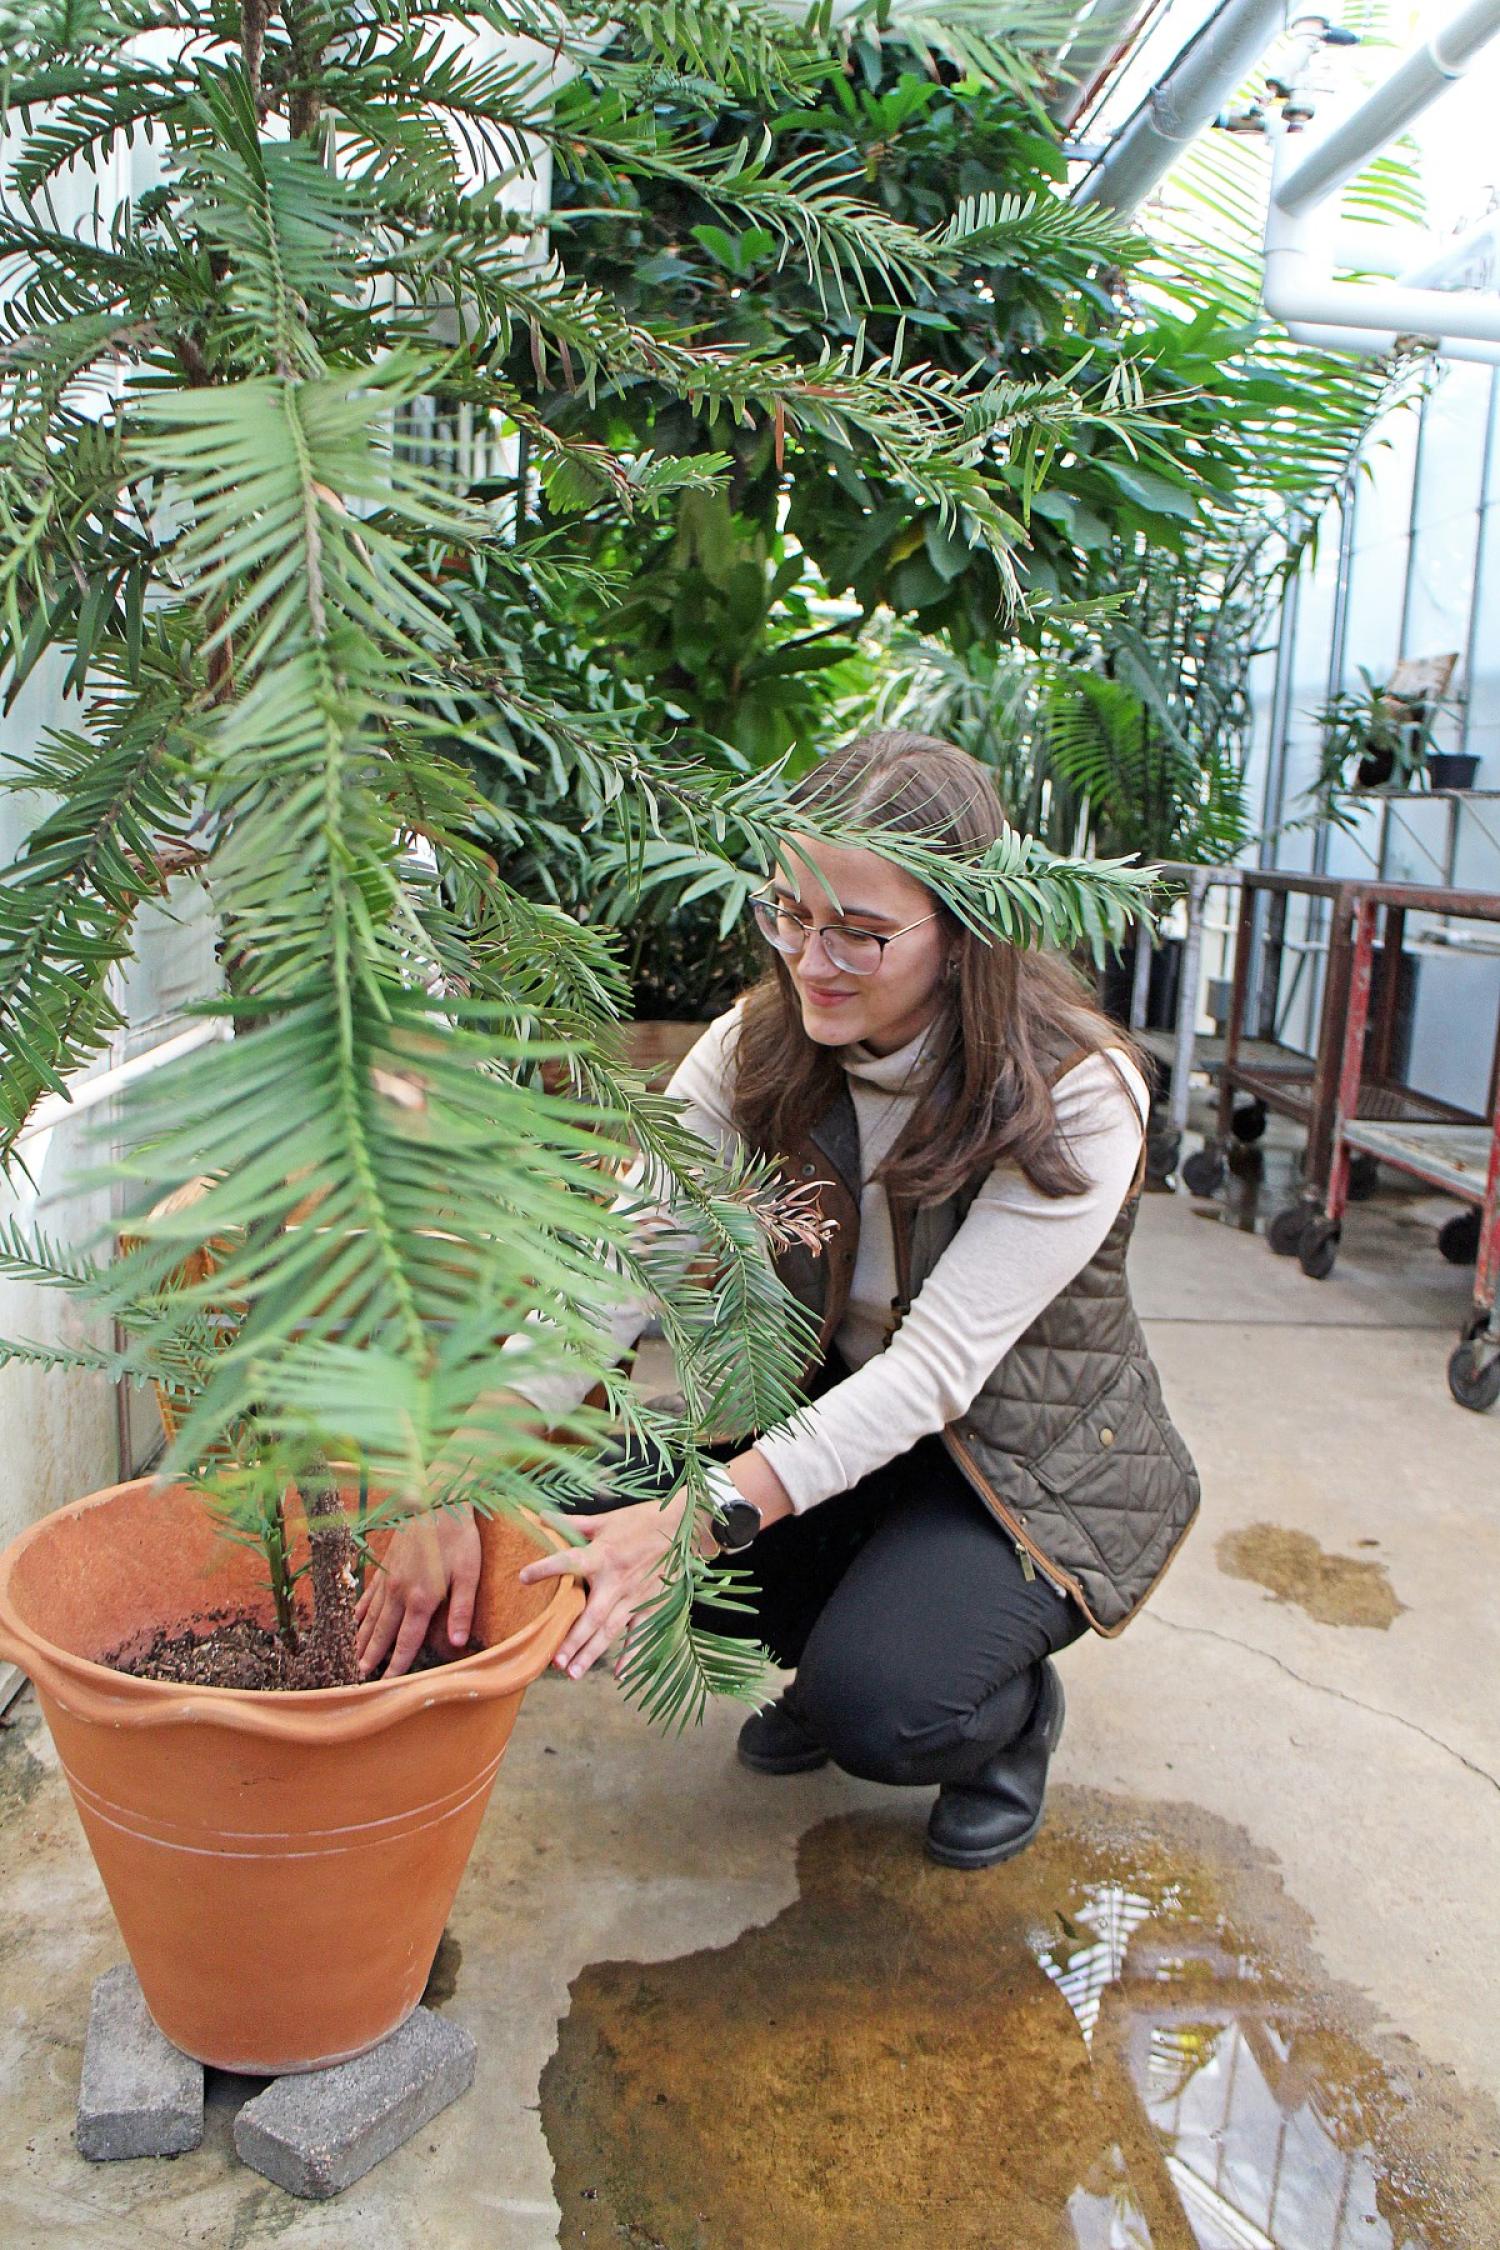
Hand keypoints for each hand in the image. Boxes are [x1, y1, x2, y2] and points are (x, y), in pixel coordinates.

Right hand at [355, 1506, 480, 1679]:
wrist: (437, 1499)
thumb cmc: (458, 1536)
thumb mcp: (469, 1573)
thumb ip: (462, 1610)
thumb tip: (458, 1643)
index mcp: (421, 1599)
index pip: (406, 1641)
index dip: (396, 1665)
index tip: (386, 1685)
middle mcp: (399, 1592)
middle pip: (382, 1633)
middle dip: (371, 1657)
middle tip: (357, 1678)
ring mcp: (388, 1577)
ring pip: (370, 1616)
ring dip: (361, 1638)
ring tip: (351, 1657)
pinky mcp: (385, 1564)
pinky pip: (368, 1594)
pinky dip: (359, 1611)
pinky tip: (351, 1621)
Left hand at [518, 1492, 686, 1679]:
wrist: (683, 1526)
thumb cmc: (640, 1521)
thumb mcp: (605, 1520)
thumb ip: (573, 1524)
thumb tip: (540, 1517)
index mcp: (603, 1555)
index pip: (569, 1561)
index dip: (546, 1568)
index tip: (523, 1577)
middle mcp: (617, 1580)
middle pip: (592, 1616)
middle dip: (573, 1640)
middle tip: (554, 1661)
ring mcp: (636, 1596)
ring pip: (611, 1631)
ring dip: (592, 1653)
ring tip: (573, 1673)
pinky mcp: (652, 1605)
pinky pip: (640, 1633)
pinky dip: (632, 1654)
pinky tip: (619, 1673)